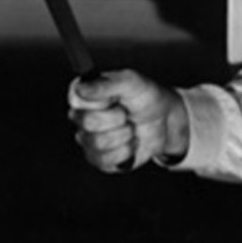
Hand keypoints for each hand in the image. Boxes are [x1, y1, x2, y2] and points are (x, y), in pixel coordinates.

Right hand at [69, 69, 186, 170]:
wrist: (164, 120)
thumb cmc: (145, 96)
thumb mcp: (131, 81)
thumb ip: (105, 84)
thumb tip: (80, 89)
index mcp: (83, 94)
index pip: (77, 99)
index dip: (101, 100)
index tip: (116, 97)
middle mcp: (81, 117)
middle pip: (87, 122)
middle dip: (117, 118)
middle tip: (126, 112)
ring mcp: (88, 139)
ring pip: (97, 143)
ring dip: (124, 134)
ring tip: (130, 127)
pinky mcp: (99, 159)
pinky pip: (105, 161)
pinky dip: (126, 151)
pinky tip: (130, 142)